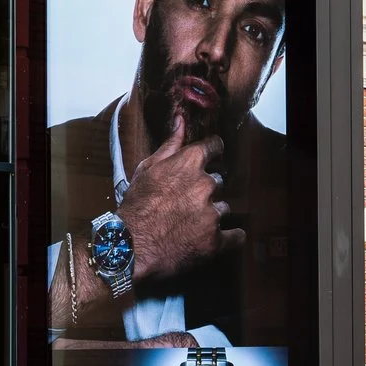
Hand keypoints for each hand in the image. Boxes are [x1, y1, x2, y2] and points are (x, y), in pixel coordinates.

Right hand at [116, 116, 242, 284]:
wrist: (129, 246)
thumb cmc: (135, 206)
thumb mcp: (147, 169)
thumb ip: (170, 144)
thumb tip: (181, 119)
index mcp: (190, 163)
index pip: (214, 147)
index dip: (212, 153)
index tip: (210, 159)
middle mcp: (206, 185)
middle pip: (218, 182)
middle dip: (206, 191)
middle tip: (186, 203)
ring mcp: (212, 214)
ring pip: (223, 208)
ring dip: (212, 214)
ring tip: (190, 224)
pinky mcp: (216, 240)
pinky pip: (236, 236)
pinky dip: (229, 237)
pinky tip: (217, 239)